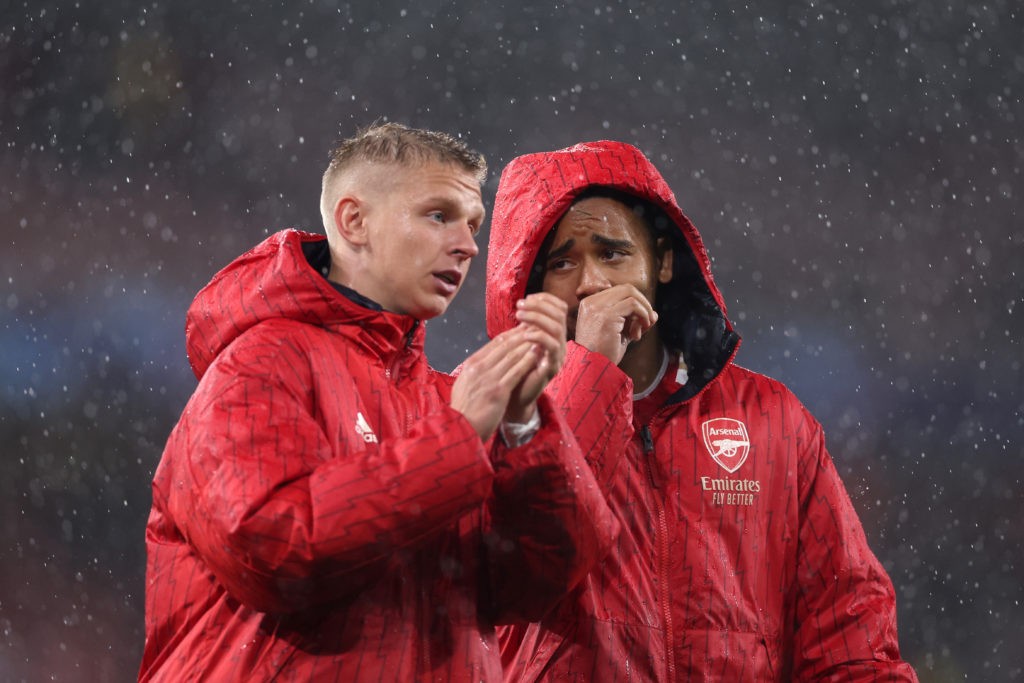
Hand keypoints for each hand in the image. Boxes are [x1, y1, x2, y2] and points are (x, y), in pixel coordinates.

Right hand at [451, 328, 542, 440]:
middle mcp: (479, 367)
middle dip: (522, 334)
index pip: (495, 343)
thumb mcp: (464, 384)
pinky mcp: (498, 391)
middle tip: (536, 326)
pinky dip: (528, 361)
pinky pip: (516, 371)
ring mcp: (488, 378)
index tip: (523, 328)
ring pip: (512, 355)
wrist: (460, 428)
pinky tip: (537, 355)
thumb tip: (485, 361)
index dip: (512, 334)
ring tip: (540, 336)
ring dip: (527, 344)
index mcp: (471, 364)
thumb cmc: (464, 409)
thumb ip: (476, 371)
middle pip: (505, 345)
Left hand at [506, 293, 568, 422]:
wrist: (516, 395)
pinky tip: (524, 334)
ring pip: (557, 328)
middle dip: (539, 306)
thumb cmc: (517, 366)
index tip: (527, 298)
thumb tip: (524, 303)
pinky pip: (552, 347)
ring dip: (537, 318)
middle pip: (559, 315)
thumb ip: (527, 325)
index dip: (545, 299)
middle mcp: (561, 343)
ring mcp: (559, 355)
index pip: (559, 308)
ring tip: (519, 315)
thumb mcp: (522, 341)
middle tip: (520, 306)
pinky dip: (539, 336)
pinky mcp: (552, 367)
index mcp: (555, 334)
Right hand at [574, 284, 657, 364]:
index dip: (636, 303)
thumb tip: (655, 314)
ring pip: (631, 293)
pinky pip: (633, 304)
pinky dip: (643, 314)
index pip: (619, 292)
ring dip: (644, 310)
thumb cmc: (604, 354)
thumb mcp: (621, 334)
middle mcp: (591, 302)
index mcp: (590, 304)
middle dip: (643, 303)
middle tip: (648, 321)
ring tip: (643, 328)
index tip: (641, 322)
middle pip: (626, 288)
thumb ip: (636, 322)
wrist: (591, 370)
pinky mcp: (606, 315)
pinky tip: (640, 331)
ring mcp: (597, 307)